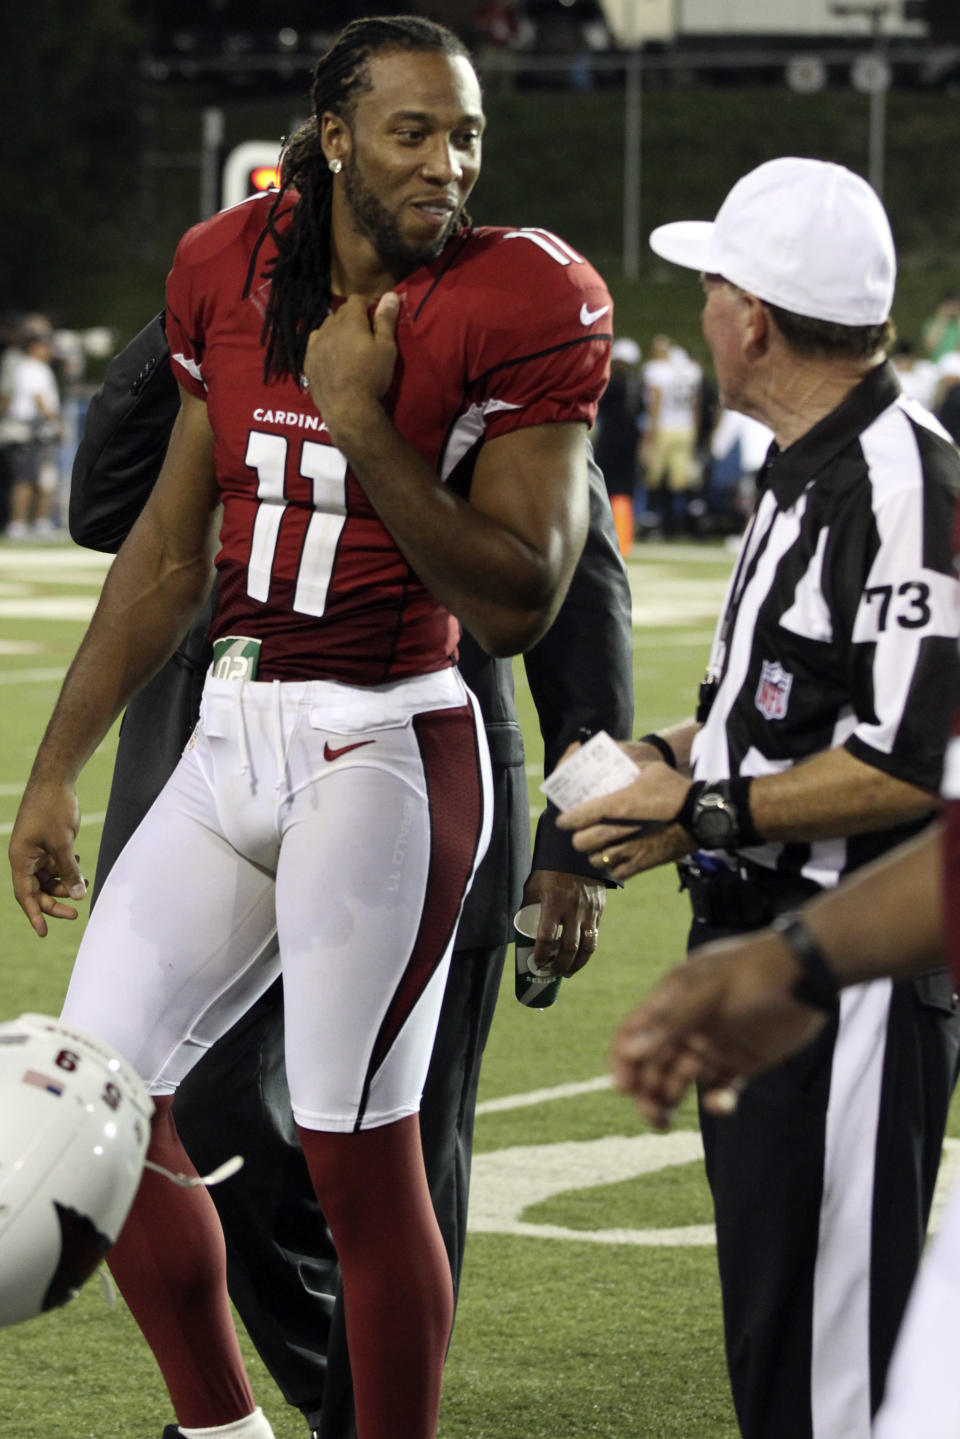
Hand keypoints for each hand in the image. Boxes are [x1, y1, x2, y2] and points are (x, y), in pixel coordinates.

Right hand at [9, 778, 86, 936]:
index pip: (25, 895)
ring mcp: (36, 851)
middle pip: (37, 890)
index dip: (35, 914)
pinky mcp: (47, 843)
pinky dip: (67, 871)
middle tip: (76, 913)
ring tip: (84, 884)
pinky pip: (55, 866)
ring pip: (48, 879)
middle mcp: (25, 858)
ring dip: (64, 885)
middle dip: (56, 902)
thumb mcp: (63, 843)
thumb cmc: (53, 809)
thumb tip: (78, 896)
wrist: (55, 780)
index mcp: (21, 859)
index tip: (43, 933)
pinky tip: (80, 868)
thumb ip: (69, 871)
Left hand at [303, 291, 399, 448]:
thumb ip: (386, 320)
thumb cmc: (372, 376)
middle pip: (340, 312)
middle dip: (352, 317)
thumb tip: (390, 294)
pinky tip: (331, 354)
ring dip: (336, 329)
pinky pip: (315, 342)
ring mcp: (316, 344)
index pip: (356, 299)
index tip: (374, 317)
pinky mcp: (308, 360)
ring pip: (326, 326)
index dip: (366, 305)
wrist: (347, 407)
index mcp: (350, 321)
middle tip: (364, 333)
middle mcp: (330, 327)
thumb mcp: (386, 348)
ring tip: (347, 344)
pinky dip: (324, 343)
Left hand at [520, 869, 605, 975]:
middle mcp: (573, 909)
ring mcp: (589, 911)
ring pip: (587, 946)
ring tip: (568, 972)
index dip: (540, 954)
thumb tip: (521, 928)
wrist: (577, 853)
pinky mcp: (599, 910)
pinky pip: (595, 936)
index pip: (546, 936)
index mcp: (553, 902)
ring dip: (577, 964)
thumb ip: (529, 906)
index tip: (536, 963)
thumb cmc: (549, 870)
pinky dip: (587, 951)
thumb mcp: (534, 886)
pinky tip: (579, 958)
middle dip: (559, 965)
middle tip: (552, 972)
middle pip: (568, 947)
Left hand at [555, 756, 692, 878]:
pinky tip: (619, 857)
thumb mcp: (651, 769)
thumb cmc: (676, 789)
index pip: (580, 815)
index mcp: (618, 805)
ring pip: (597, 859)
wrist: (700, 815)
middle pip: (582, 842)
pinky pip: (618, 872)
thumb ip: (629, 766)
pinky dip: (615, 866)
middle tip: (582, 832)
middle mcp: (619, 831)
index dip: (567, 818)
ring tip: (600, 846)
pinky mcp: (643, 864)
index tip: (562, 820)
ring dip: (596, 853)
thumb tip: (616, 758)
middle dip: (579, 837)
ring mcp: (630, 850)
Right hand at [610, 932, 829, 1129]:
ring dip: (669, 1100)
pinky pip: (720, 1089)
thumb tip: (630, 1050)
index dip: (624, 1060)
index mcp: (672, 1001)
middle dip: (646, 1091)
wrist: (808, 973)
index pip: (634, 1033)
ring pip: (680, 1079)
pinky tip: (723, 1106)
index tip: (625, 1088)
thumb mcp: (710, 993)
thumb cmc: (754, 972)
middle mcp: (688, 1024)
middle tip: (653, 1117)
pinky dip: (716, 1102)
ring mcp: (714, 1043)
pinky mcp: (742, 1060)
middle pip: (653, 1063)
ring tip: (666, 1122)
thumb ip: (672, 1022)